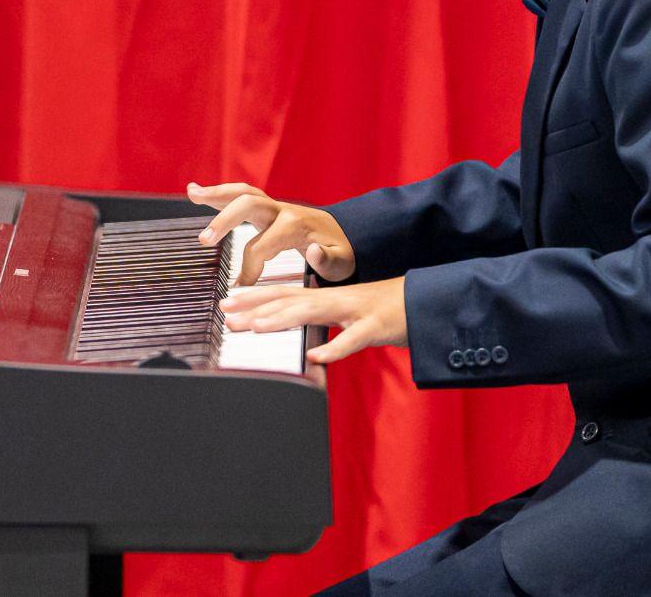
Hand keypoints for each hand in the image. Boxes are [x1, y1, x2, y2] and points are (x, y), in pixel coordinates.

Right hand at [187, 181, 356, 285]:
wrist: (345, 233)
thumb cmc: (340, 252)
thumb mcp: (341, 262)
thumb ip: (328, 260)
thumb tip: (313, 251)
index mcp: (296, 226)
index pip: (262, 245)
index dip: (249, 267)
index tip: (241, 287)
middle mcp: (282, 211)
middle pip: (248, 205)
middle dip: (225, 220)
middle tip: (205, 239)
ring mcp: (273, 206)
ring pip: (243, 193)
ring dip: (217, 194)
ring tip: (193, 194)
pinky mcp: (266, 207)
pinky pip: (241, 195)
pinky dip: (219, 193)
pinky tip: (195, 192)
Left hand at [220, 278, 406, 364]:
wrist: (424, 303)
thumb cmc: (381, 311)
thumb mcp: (343, 311)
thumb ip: (317, 314)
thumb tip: (287, 319)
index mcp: (326, 297)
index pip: (283, 294)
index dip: (253, 297)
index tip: (226, 302)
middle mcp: (335, 299)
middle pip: (290, 300)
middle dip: (256, 306)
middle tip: (227, 313)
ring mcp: (355, 311)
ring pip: (314, 312)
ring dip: (284, 319)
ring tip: (257, 327)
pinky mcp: (375, 327)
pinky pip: (353, 339)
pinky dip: (334, 347)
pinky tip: (315, 355)